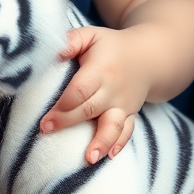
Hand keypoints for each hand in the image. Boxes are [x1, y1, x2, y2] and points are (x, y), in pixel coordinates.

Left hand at [40, 26, 150, 164]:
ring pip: (113, 125)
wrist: (149, 56)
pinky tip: (109, 157)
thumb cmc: (110, 46)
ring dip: (101, 142)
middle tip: (46, 131)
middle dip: (68, 122)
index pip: (80, 89)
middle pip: (90, 109)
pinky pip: (127, 131)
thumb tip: (54, 52)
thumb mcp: (91, 35)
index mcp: (101, 68)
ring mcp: (125, 104)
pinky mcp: (131, 115)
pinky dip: (119, 144)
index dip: (62, 105)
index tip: (44, 117)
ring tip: (89, 158)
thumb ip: (71, 40)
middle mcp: (114, 89)